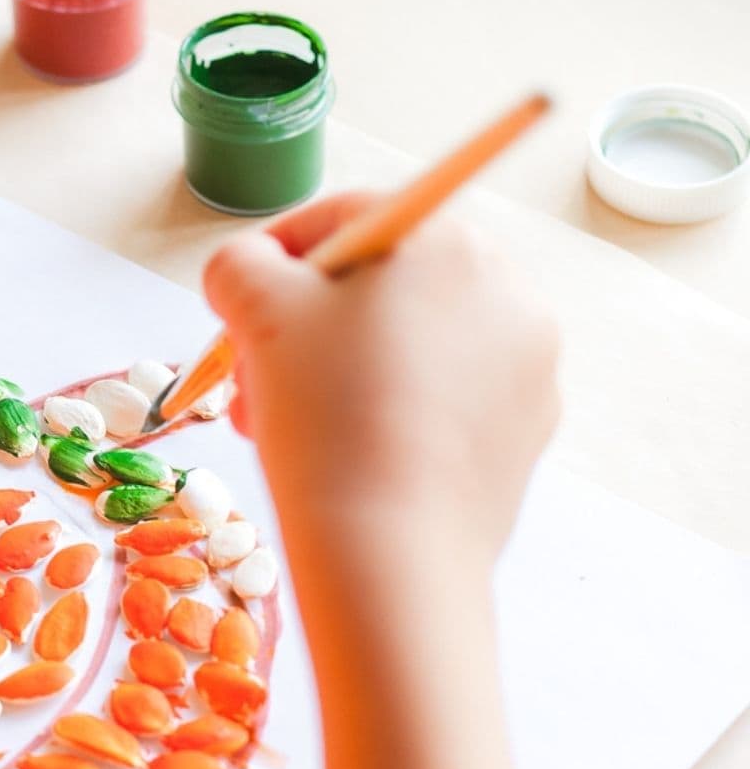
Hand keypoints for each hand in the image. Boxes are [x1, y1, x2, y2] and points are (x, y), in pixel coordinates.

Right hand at [203, 195, 560, 564]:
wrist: (391, 550)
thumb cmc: (323, 412)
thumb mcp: (254, 309)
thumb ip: (240, 264)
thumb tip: (249, 269)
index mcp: (446, 239)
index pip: (347, 218)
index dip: (278, 256)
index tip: (238, 303)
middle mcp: (506, 287)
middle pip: (384, 286)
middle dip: (310, 326)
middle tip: (257, 376)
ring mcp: (529, 364)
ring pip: (414, 345)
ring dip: (344, 369)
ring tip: (292, 425)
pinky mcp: (530, 431)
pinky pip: (448, 399)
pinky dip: (397, 412)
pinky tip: (350, 455)